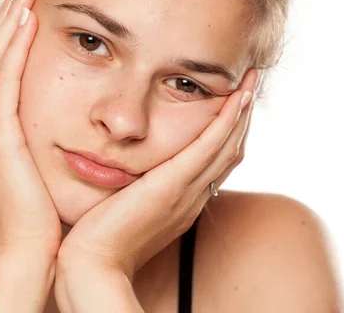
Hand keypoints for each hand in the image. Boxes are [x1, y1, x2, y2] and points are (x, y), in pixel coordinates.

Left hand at [56, 68, 261, 281]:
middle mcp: (193, 197)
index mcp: (183, 202)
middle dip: (242, 117)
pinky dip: (227, 122)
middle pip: (229, 151)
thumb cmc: (99, 237)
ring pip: (227, 146)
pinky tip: (236, 98)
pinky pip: (209, 147)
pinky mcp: (173, 186)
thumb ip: (134, 189)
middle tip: (250, 84)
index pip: (214, 162)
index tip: (231, 105)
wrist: (93, 262)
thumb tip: (127, 173)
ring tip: (251, 81)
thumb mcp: (123, 207)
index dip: (227, 133)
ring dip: (242, 111)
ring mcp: (187, 192)